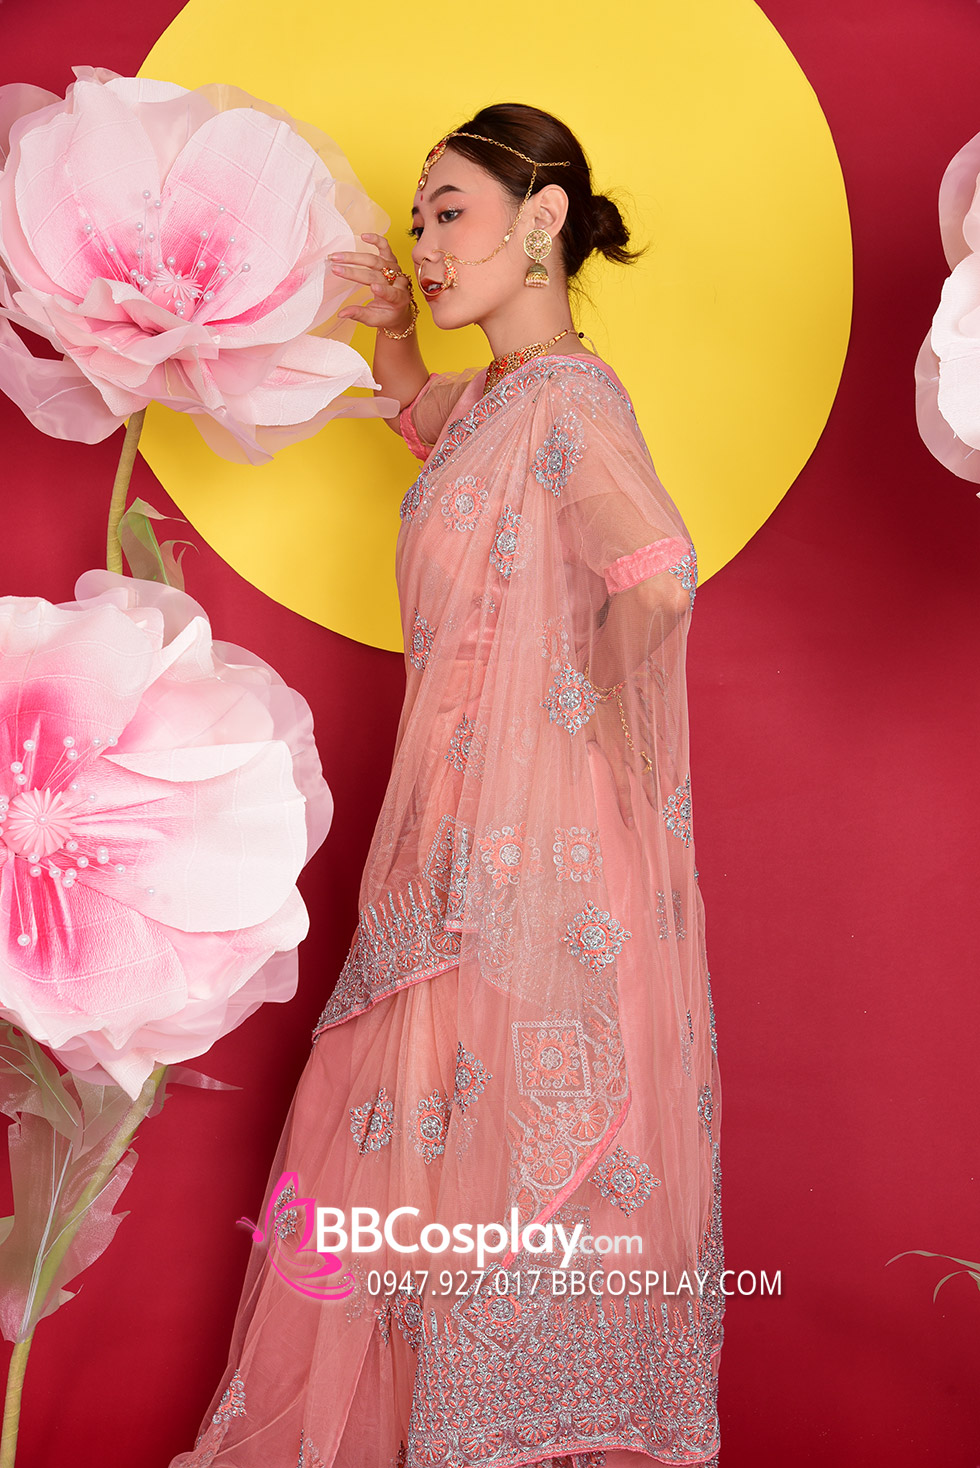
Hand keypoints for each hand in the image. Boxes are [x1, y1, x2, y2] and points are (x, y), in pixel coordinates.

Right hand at [329, 233, 415, 334]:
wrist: (399, 305)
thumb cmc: (386, 314)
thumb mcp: (374, 319)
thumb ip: (359, 315)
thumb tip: (341, 314)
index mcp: (398, 299)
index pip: (391, 294)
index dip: (383, 291)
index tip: (373, 288)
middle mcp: (399, 282)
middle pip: (376, 274)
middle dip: (354, 272)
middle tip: (335, 269)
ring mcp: (395, 269)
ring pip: (375, 260)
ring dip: (354, 257)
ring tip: (337, 257)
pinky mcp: (391, 259)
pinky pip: (385, 247)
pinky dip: (376, 240)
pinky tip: (363, 236)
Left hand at [585, 690, 658, 830]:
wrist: (607, 676)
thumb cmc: (588, 701)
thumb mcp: (582, 726)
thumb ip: (588, 745)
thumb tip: (586, 758)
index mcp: (613, 752)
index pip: (621, 786)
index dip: (625, 806)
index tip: (630, 825)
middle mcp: (630, 747)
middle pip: (645, 778)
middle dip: (652, 796)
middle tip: (661, 813)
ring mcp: (641, 734)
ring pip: (655, 762)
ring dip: (663, 779)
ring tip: (672, 793)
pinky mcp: (647, 722)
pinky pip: (658, 742)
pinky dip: (665, 755)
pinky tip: (672, 763)